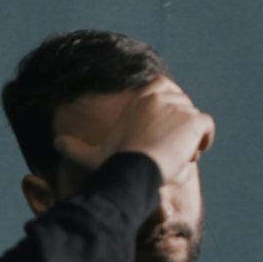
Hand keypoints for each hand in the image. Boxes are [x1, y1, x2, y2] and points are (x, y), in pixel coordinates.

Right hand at [53, 76, 215, 183]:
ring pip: (193, 121)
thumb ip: (74, 147)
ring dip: (188, 138)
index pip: (165, 92)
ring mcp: (180, 106)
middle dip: (178, 127)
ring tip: (175, 157)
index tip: (159, 133)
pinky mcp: (195, 120)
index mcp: (143, 95)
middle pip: (182, 107)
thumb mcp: (92, 153)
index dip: (165, 113)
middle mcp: (163, 94)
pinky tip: (191, 154)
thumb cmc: (113, 162)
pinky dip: (203, 140)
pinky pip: (207, 128)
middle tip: (167, 150)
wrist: (133, 169)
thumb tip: (55, 143)